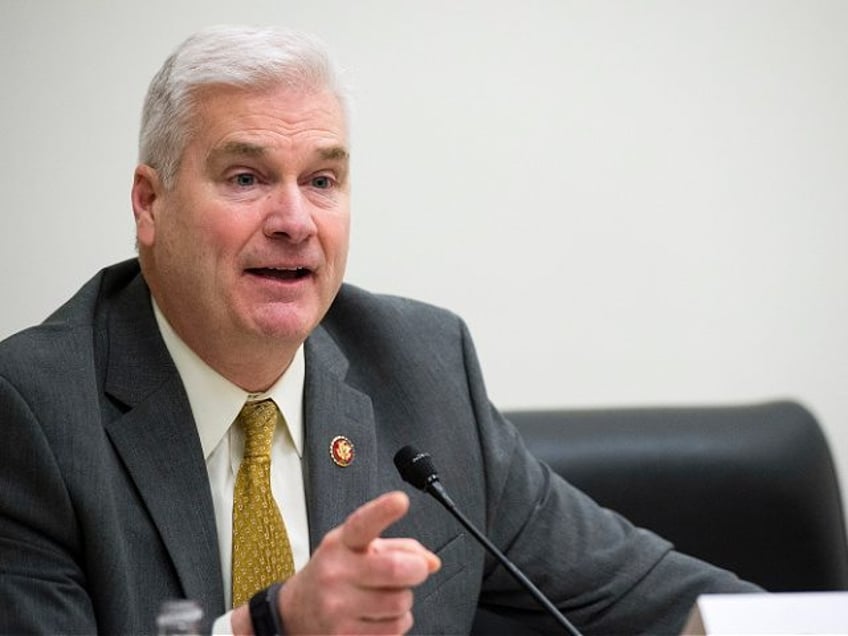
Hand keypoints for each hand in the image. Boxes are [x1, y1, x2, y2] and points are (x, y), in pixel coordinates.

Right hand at [277, 490, 439, 634]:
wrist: (295, 613)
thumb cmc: (334, 574)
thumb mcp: (356, 549)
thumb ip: (397, 547)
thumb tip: (430, 561)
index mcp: (341, 544)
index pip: (363, 524)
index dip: (383, 511)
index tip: (400, 501)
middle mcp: (336, 573)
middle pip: (396, 568)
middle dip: (417, 568)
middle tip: (415, 569)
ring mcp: (338, 608)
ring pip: (401, 602)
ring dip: (403, 599)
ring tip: (385, 595)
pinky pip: (395, 628)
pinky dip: (396, 622)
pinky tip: (378, 615)